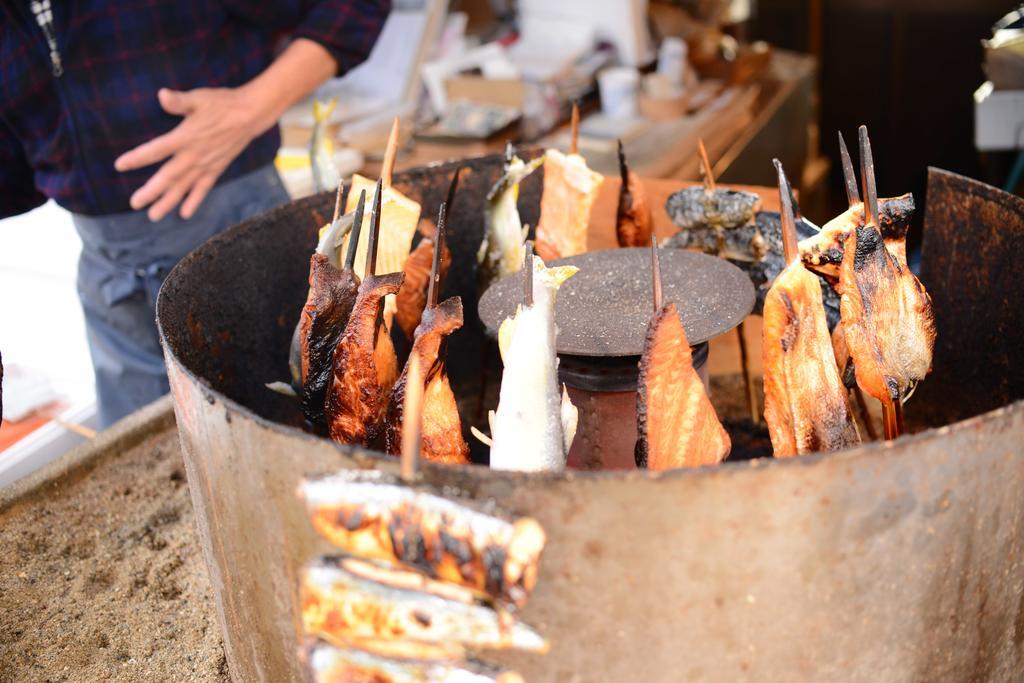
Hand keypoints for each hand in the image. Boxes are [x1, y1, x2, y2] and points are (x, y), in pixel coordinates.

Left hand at [114, 86, 273, 221]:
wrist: (250, 115)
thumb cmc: (221, 103)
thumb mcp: (198, 98)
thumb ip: (179, 101)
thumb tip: (162, 95)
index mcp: (186, 137)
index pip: (157, 150)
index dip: (138, 158)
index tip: (120, 165)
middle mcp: (194, 155)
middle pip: (169, 176)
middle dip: (151, 191)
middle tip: (134, 203)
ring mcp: (206, 165)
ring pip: (184, 187)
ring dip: (168, 202)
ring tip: (153, 216)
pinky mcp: (216, 169)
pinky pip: (203, 188)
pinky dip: (194, 201)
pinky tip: (184, 214)